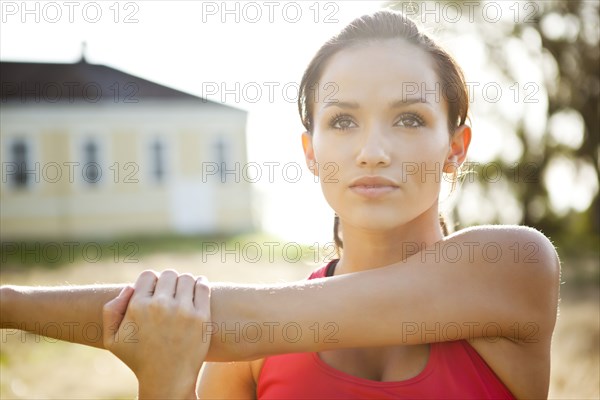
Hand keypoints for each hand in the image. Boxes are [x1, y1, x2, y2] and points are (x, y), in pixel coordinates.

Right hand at [102, 270, 210, 399]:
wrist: (167, 379)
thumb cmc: (139, 359)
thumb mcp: (112, 339)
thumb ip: (111, 310)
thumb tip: (130, 287)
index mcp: (138, 307)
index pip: (149, 275)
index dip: (151, 283)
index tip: (155, 294)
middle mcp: (160, 306)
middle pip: (169, 274)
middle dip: (169, 282)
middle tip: (171, 294)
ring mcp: (183, 311)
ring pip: (186, 278)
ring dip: (185, 283)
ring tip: (183, 294)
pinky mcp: (202, 317)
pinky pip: (203, 286)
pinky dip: (200, 284)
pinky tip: (197, 289)